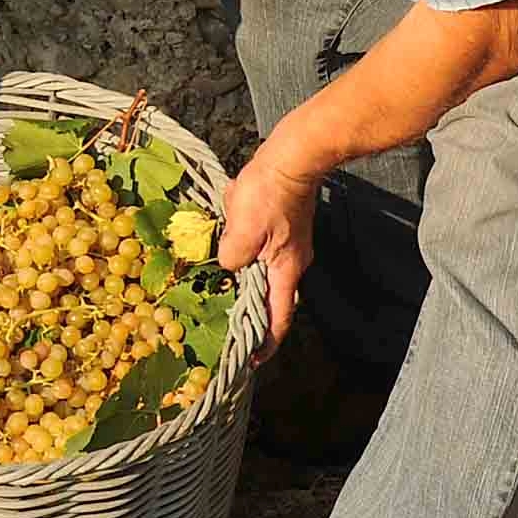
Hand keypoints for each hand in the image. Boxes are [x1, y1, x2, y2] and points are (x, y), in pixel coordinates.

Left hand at [217, 149, 325, 342]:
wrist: (294, 157)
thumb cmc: (270, 192)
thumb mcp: (242, 228)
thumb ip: (232, 257)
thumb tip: (229, 267)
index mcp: (285, 270)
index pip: (278, 318)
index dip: (266, 343)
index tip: (253, 360)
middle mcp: (293, 262)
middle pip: (272, 297)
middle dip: (252, 312)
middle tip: (230, 325)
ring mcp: (292, 245)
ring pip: (266, 271)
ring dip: (247, 279)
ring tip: (223, 283)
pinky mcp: (286, 228)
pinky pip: (264, 249)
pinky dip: (248, 253)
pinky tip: (230, 240)